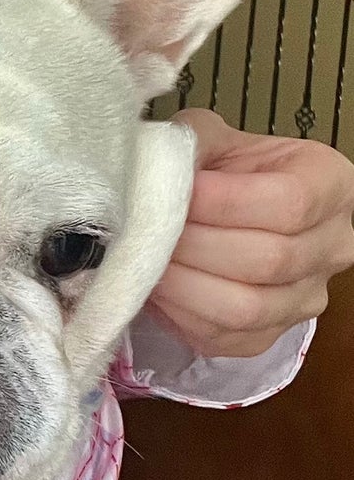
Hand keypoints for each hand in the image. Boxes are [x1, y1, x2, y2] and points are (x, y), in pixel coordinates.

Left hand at [147, 110, 353, 357]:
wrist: (227, 215)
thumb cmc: (225, 174)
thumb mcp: (217, 140)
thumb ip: (195, 141)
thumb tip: (160, 164)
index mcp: (331, 186)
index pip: (290, 203)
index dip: (225, 202)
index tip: (177, 193)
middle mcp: (333, 247)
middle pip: (269, 260)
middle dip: (195, 245)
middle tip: (147, 229)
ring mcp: (304, 299)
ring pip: (246, 308)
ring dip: (183, 284)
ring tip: (145, 258)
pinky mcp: (266, 337)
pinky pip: (223, 338)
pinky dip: (178, 314)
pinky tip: (154, 287)